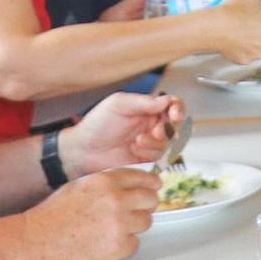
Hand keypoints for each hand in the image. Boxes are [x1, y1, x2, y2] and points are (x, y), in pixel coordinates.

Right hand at [17, 169, 160, 259]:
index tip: (154, 187)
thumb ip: (110, 182)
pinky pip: (135, 244)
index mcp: (107, 182)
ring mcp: (119, 225)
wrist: (36, 240)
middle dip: (144, 205)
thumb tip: (135, 184)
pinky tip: (104, 242)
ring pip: (145, 222)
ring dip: (133, 225)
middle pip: (151, 200)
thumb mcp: (82, 185)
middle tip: (132, 211)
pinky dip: (124, 244)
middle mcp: (117, 201)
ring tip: (110, 228)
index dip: (151, 184)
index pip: (144, 178)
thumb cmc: (54, 214)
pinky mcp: (117, 247)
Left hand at [58, 93, 181, 175]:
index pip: (173, 105)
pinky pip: (160, 157)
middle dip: (169, 129)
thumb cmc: (96, 124)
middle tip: (157, 131)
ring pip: (170, 143)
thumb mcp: (118, 105)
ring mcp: (150, 143)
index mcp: (148, 109)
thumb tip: (166, 100)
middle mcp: (152, 125)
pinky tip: (134, 151)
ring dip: (156, 143)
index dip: (178, 109)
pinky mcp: (147, 159)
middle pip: (176, 125)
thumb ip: (143, 102)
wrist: (82, 151)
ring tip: (137, 142)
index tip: (175, 115)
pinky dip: (149, 153)